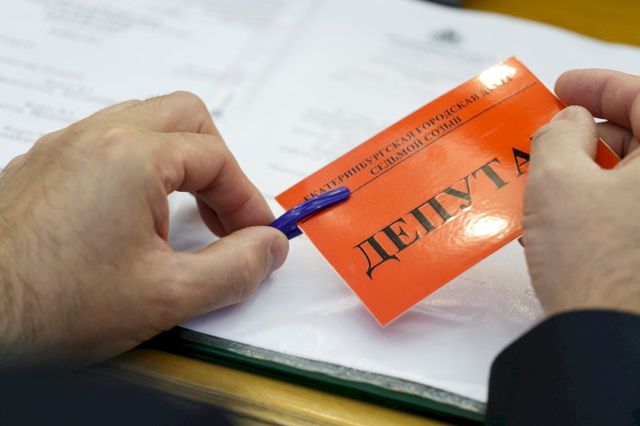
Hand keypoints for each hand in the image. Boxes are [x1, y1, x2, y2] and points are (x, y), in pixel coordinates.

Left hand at [0, 92, 288, 367]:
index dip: (248, 200)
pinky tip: (135, 214)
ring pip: (144, 123)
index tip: (258, 236)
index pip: (217, 160)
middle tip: (226, 212)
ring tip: (185, 214)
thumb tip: (269, 248)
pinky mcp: (41, 167)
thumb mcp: (166, 296)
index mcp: (131, 157)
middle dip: (217, 163)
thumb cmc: (52, 306)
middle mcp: (95, 137)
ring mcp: (63, 148)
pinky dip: (139, 168)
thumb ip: (235, 269)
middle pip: (184, 118)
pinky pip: (106, 143)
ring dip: (178, 162)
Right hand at [524, 69, 639, 315]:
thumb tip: (567, 122)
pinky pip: (630, 210)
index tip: (563, 86)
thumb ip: (558, 134)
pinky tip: (560, 216)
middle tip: (548, 136)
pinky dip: (598, 203)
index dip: (598, 86)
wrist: (608, 341)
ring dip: (588, 171)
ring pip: (634, 177)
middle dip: (590, 133)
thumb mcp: (557, 181)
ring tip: (544, 181)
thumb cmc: (592, 262)